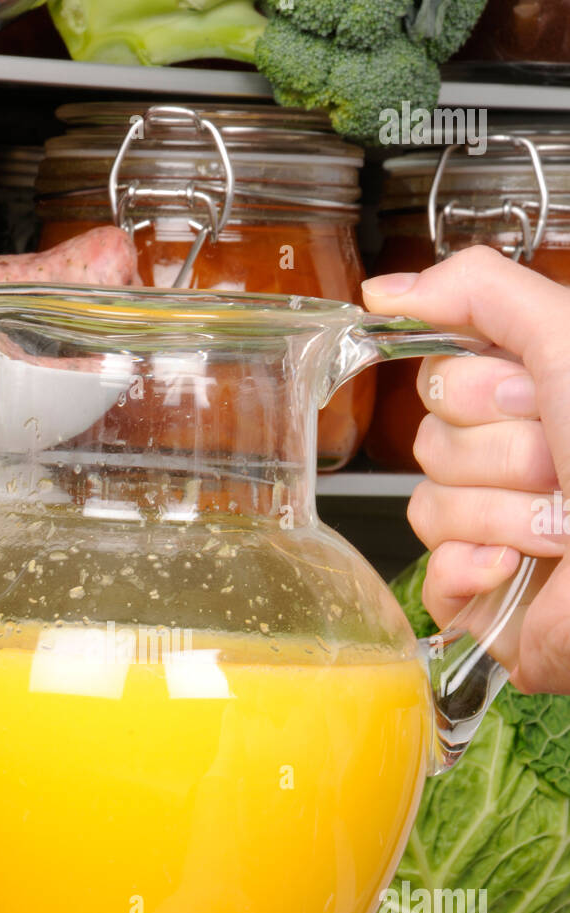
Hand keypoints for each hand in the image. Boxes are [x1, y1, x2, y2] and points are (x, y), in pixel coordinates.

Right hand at [363, 245, 569, 694]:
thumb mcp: (568, 345)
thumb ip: (482, 293)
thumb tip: (388, 290)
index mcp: (535, 399)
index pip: (441, 373)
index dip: (478, 388)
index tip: (536, 399)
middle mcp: (513, 460)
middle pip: (429, 438)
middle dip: (499, 454)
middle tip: (559, 465)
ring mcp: (494, 530)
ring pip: (429, 505)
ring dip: (502, 515)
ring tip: (563, 527)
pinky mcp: (481, 595)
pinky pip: (430, 573)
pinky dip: (472, 570)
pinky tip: (518, 569)